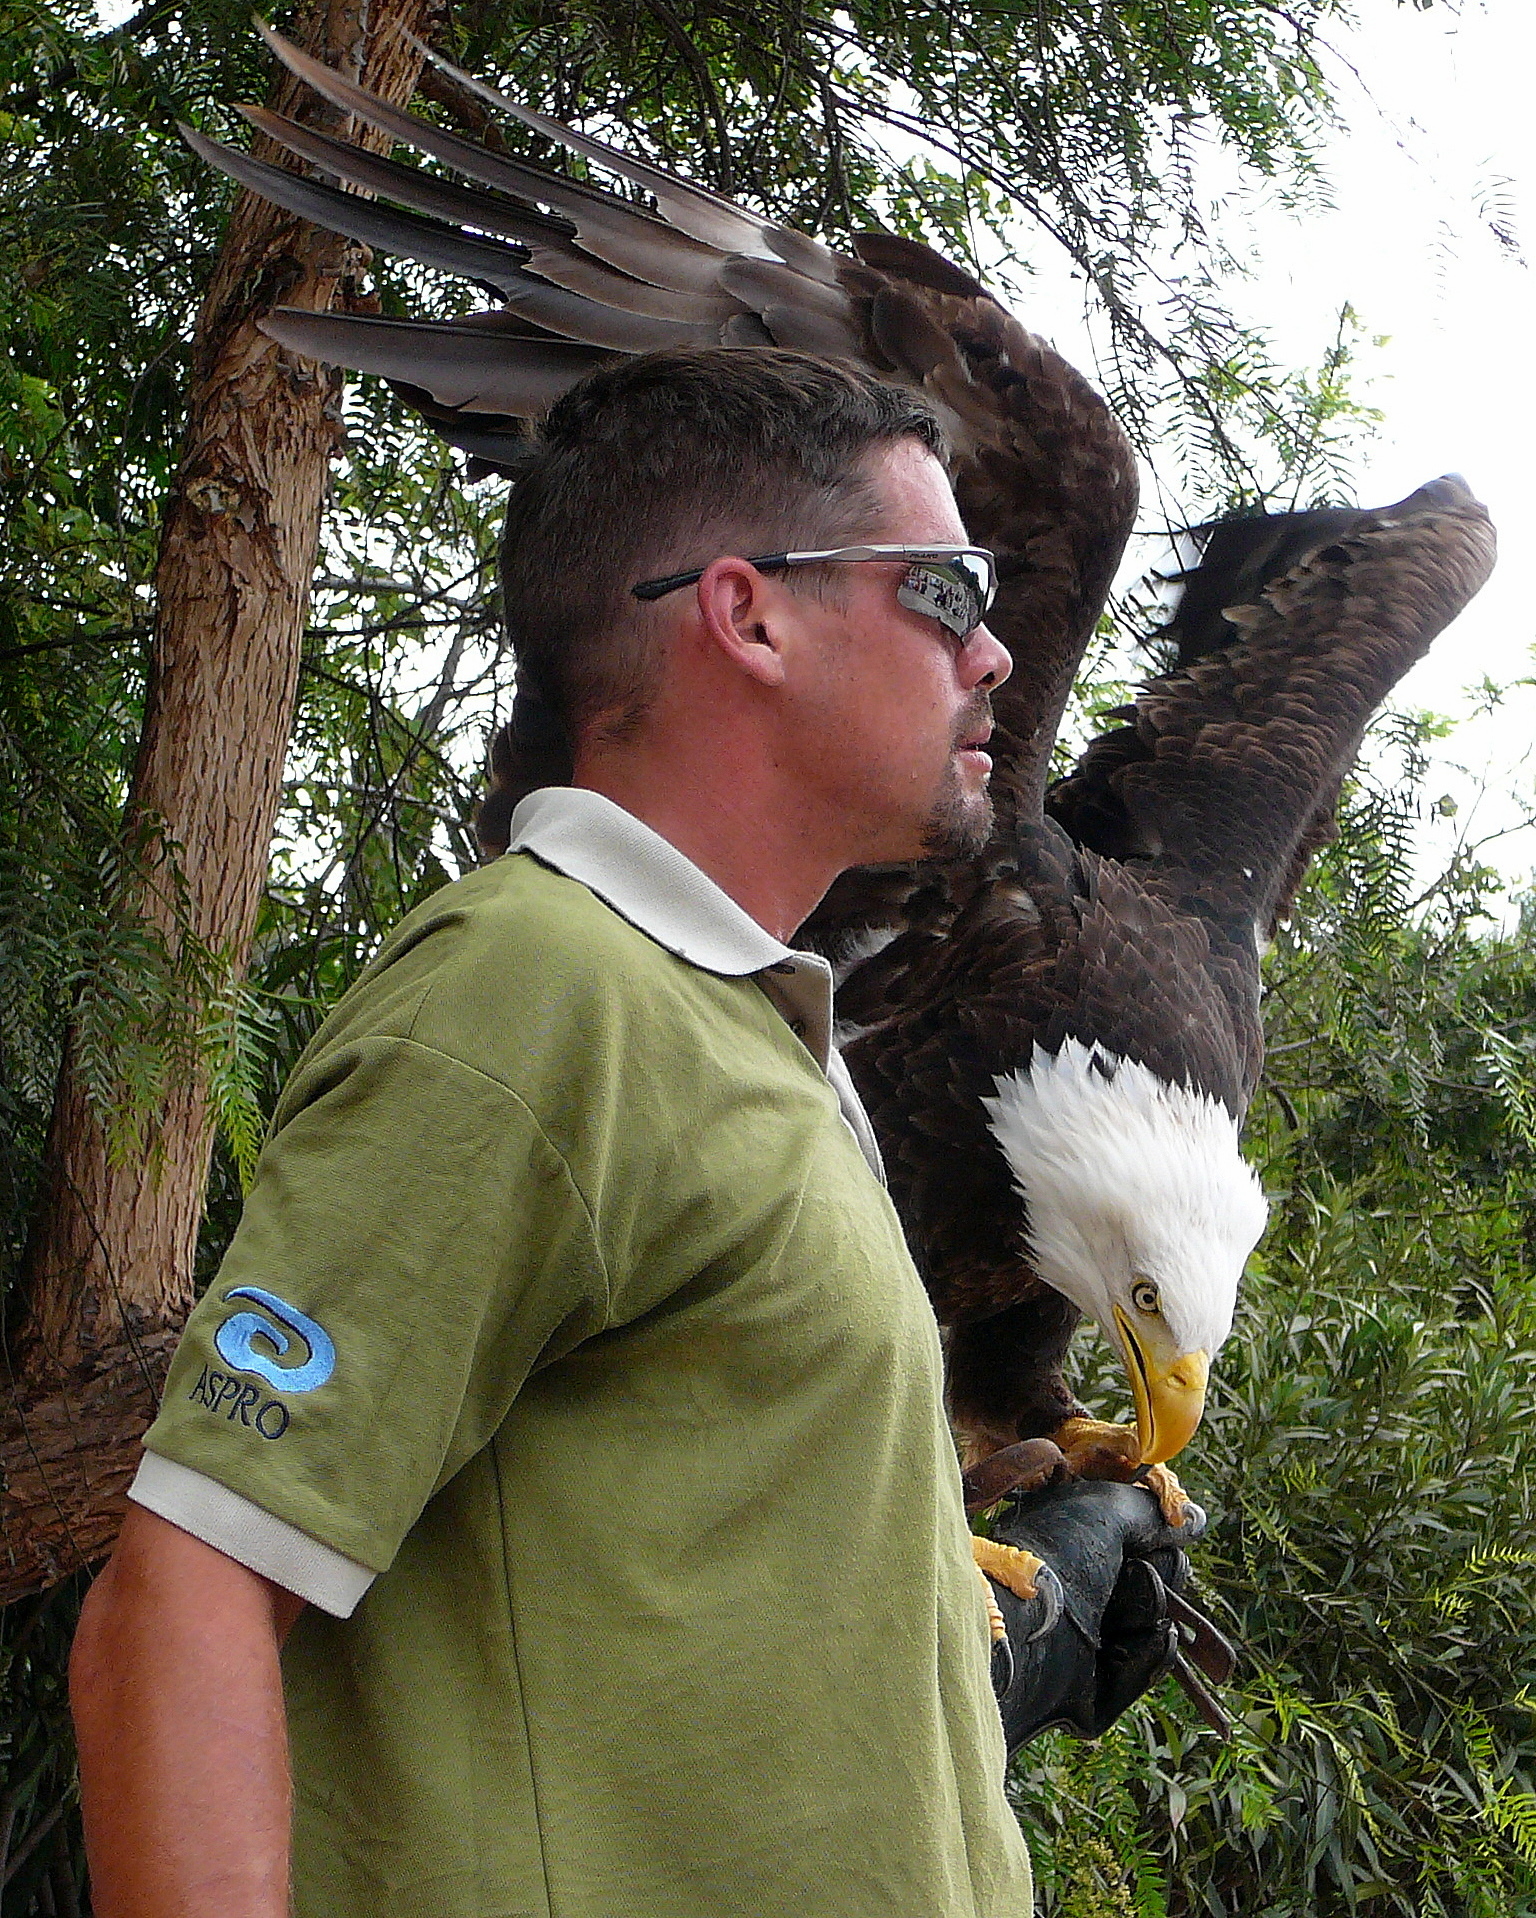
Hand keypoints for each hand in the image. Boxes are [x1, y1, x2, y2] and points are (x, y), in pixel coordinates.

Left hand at [982, 1477, 1203, 1749]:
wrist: (1021, 1627)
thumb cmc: (1054, 1554)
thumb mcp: (1106, 1510)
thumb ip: (1152, 1514)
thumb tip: (1195, 1520)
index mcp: (1066, 1548)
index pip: (1131, 1542)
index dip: (1153, 1537)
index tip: (1165, 1531)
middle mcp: (1072, 1593)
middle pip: (1149, 1583)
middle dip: (1158, 1573)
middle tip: (1138, 1569)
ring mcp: (1080, 1644)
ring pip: (1151, 1626)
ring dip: (1151, 1608)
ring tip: (1125, 1603)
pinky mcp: (1090, 1693)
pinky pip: (1145, 1670)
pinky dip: (1155, 1652)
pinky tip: (1160, 1635)